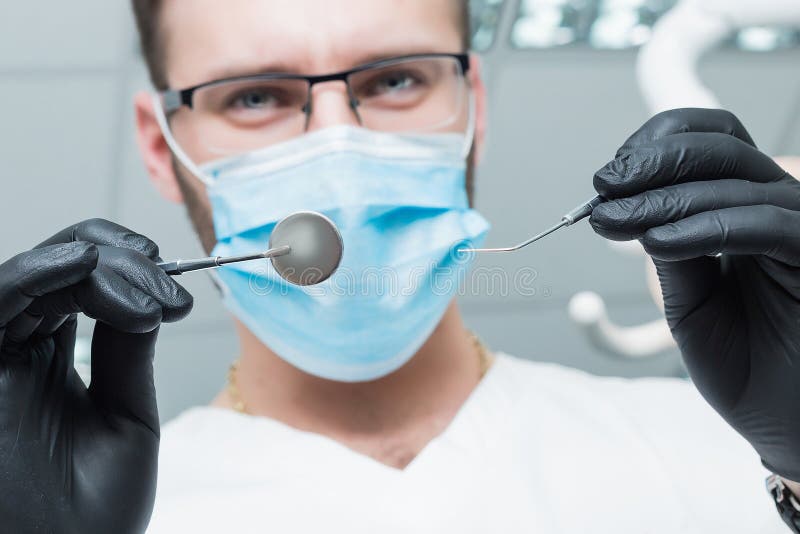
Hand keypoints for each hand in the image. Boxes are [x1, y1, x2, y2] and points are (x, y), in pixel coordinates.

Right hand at [0, 219, 192, 533]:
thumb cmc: (96, 506)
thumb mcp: (128, 414)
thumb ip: (128, 351)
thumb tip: (148, 290)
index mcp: (56, 358)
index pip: (82, 284)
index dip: (128, 269)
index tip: (176, 293)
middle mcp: (21, 351)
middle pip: (56, 268)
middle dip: (115, 255)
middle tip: (162, 274)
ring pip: (27, 276)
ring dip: (88, 261)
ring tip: (141, 270)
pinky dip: (35, 275)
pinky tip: (83, 263)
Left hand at [589, 109, 799, 479]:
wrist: (787, 426)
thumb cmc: (745, 366)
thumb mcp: (689, 301)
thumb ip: (670, 250)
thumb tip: (624, 203)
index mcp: (747, 211)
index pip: (711, 142)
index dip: (657, 143)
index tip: (607, 175)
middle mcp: (781, 210)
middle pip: (723, 149)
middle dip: (652, 163)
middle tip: (602, 187)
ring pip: (738, 182)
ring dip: (663, 198)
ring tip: (611, 220)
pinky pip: (768, 225)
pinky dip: (705, 228)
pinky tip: (656, 242)